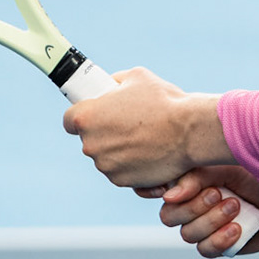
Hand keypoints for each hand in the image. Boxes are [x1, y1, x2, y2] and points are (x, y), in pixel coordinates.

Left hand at [61, 66, 231, 189]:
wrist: (189, 132)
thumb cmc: (164, 101)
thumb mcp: (137, 77)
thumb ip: (116, 82)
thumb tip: (110, 87)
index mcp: (87, 117)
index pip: (69, 120)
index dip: (82, 116)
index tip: (96, 114)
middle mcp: (90, 144)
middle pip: (89, 139)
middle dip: (105, 132)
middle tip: (128, 123)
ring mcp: (105, 165)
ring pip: (106, 156)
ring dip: (118, 149)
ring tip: (144, 137)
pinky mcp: (121, 181)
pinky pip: (120, 171)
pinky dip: (131, 164)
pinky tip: (149, 152)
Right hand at [144, 168, 258, 257]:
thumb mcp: (228, 166)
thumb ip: (198, 176)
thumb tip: (169, 197)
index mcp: (190, 180)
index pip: (158, 190)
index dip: (157, 192)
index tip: (176, 189)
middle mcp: (193, 204)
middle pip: (169, 217)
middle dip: (194, 207)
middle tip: (219, 194)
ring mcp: (205, 226)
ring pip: (187, 235)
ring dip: (211, 222)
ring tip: (236, 207)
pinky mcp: (220, 244)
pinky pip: (205, 250)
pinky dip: (220, 240)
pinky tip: (238, 229)